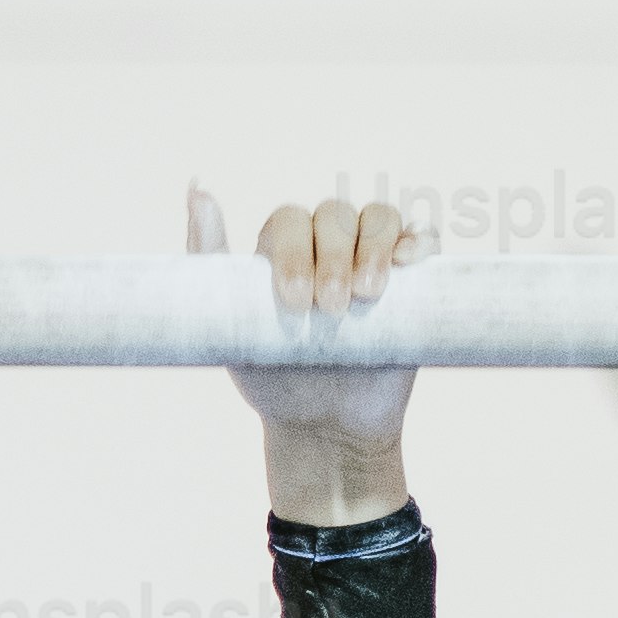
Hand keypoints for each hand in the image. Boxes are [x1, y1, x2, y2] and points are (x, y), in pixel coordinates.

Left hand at [200, 185, 418, 527]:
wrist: (327, 426)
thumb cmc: (274, 375)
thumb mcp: (232, 324)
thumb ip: (209, 257)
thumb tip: (197, 190)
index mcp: (283, 248)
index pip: (290, 221)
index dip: (295, 253)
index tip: (294, 302)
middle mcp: (328, 244)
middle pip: (335, 215)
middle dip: (334, 258)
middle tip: (330, 308)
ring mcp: (371, 256)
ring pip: (379, 217)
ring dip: (375, 246)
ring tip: (367, 292)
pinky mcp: (410, 277)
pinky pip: (420, 238)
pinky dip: (417, 239)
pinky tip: (409, 260)